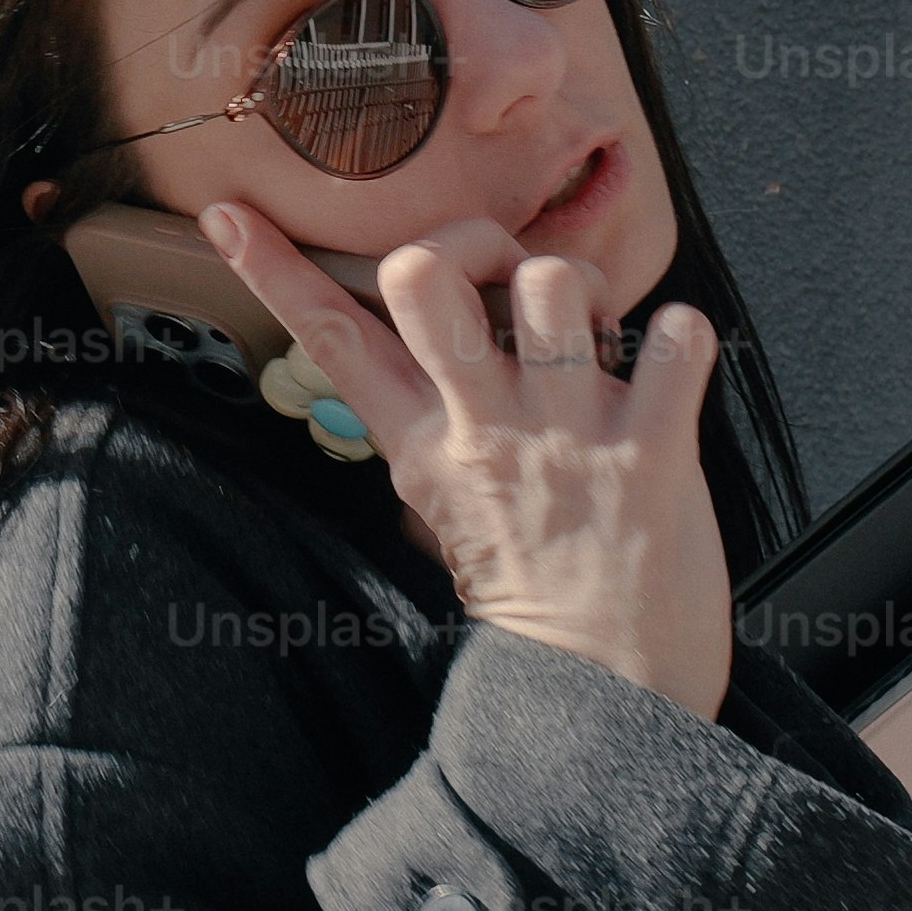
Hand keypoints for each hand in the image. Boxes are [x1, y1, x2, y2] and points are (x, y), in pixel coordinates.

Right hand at [203, 199, 732, 718]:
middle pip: (422, 277)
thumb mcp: (445, 514)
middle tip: (501, 281)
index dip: (275, 271)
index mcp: (425, 449)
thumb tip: (416, 353)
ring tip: (596, 336)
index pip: (334, 342)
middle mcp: (488, 431)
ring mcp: (570, 436)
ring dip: (580, 286)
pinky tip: (669, 371)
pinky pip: (675, 338)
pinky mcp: (653, 451)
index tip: (229, 215)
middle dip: (461, 246)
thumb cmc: (535, 602)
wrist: (604, 695)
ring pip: (552, 281)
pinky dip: (682, 338)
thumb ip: (433, 430)